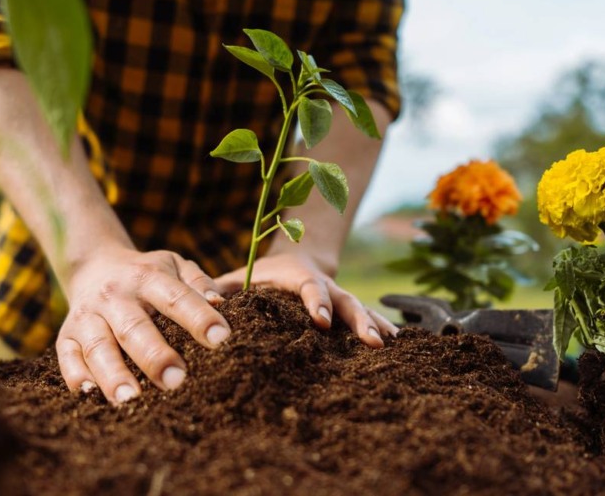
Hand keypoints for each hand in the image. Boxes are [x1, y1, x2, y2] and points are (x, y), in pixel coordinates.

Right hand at [55, 246, 230, 403]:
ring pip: (98, 347)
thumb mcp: (174, 266)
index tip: (221, 339)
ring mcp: (87, 317)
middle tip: (176, 381)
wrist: (95, 267)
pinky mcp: (66, 337)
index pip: (176, 297)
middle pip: (133, 327)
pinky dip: (77, 378)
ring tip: (131, 400)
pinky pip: (67, 359)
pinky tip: (91, 396)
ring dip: (114, 374)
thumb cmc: (148, 275)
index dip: (199, 317)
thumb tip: (220, 303)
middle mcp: (114, 296)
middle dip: (154, 355)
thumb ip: (198, 282)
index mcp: (147, 277)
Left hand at [214, 251, 397, 346]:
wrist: (293, 259)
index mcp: (297, 275)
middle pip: (345, 300)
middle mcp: (324, 285)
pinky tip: (398, 345)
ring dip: (374, 324)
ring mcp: (339, 297)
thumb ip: (221, 290)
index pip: (309, 286)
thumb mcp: (240, 278)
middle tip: (371, 341)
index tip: (320, 321)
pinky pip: (366, 317)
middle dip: (359, 319)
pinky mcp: (347, 310)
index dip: (316, 302)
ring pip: (360, 308)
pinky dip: (381, 327)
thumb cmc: (258, 275)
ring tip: (389, 344)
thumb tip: (206, 305)